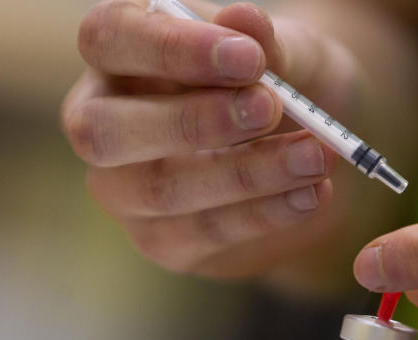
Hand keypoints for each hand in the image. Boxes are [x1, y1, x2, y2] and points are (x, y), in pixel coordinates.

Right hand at [62, 0, 363, 277]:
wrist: (305, 150)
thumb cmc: (277, 82)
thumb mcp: (288, 51)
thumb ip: (268, 41)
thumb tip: (243, 19)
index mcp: (118, 51)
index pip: (108, 38)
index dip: (168, 47)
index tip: (246, 57)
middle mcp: (102, 121)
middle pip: (102, 131)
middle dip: (190, 122)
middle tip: (270, 108)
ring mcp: (124, 189)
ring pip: (160, 189)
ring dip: (245, 173)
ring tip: (315, 155)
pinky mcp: (161, 240)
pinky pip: (203, 232)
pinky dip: (264, 213)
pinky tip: (310, 193)